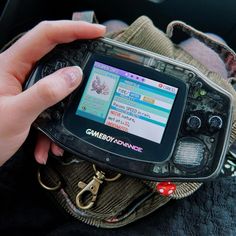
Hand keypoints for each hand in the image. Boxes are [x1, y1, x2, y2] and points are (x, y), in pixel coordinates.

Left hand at [0, 20, 105, 165]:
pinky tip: (48, 143)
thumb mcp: (17, 114)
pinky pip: (51, 106)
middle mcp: (20, 72)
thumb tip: (74, 75)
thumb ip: (45, 92)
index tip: (96, 32)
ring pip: (56, 87)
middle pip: (55, 55)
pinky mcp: (31, 101)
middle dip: (77, 63)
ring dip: (65, 107)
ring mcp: (26, 87)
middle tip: (96, 65)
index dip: (74, 30)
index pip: (46, 35)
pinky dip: (54, 125)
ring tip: (67, 126)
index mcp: (11, 65)